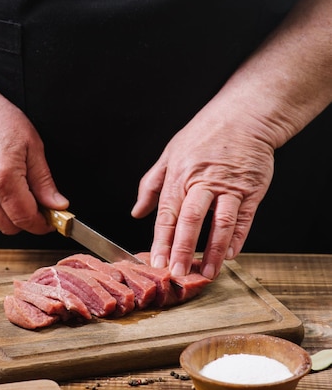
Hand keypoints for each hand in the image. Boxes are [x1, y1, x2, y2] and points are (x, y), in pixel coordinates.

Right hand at [0, 88, 68, 234]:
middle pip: (11, 227)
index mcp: (5, 180)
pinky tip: (10, 192)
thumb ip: (45, 181)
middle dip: (30, 223)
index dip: (44, 224)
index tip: (54, 218)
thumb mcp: (33, 146)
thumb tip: (58, 204)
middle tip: (44, 208)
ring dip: (14, 218)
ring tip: (27, 197)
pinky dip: (1, 209)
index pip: (27, 218)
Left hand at [131, 101, 274, 278]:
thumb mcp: (170, 152)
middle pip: (191, 220)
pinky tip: (230, 254)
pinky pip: (244, 218)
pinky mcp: (252, 189)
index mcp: (180, 174)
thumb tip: (137, 212)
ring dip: (213, 250)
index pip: (167, 213)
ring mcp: (229, 186)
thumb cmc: (206, 133)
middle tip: (178, 273)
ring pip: (220, 223)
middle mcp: (203, 181)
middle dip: (183, 249)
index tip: (156, 261)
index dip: (162, 240)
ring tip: (207, 272)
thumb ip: (152, 185)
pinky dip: (237, 238)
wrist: (244, 115)